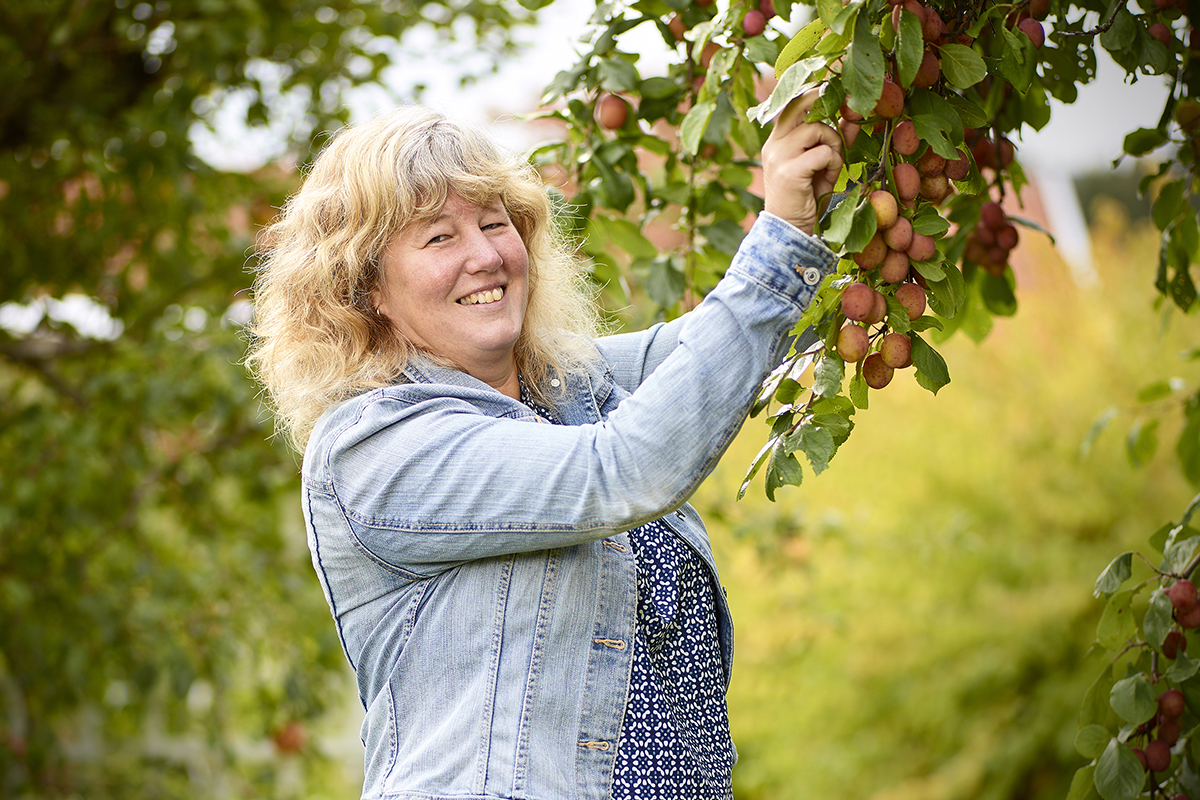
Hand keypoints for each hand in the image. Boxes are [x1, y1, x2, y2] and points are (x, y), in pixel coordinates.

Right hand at [761, 92, 843, 235]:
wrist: (789, 229)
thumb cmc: (806, 197)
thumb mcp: (821, 163)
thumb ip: (833, 139)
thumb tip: (852, 113)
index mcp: (776, 140)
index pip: (791, 103)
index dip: (812, 91)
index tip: (830, 79)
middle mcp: (773, 144)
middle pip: (799, 106)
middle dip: (823, 103)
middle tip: (840, 103)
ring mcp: (777, 156)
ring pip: (816, 129)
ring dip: (833, 145)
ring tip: (831, 164)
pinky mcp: (787, 171)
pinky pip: (822, 152)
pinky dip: (832, 162)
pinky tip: (828, 176)